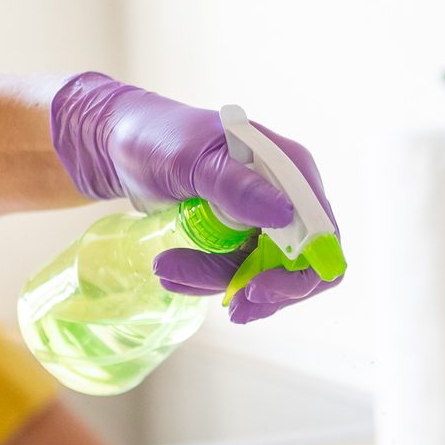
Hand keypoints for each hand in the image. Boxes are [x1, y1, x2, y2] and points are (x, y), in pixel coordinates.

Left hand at [50, 73, 337, 323]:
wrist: (120, 144)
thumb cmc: (157, 137)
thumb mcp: (192, 160)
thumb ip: (237, 186)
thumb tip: (285, 215)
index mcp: (289, 170)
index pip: (323, 234)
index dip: (302, 272)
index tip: (256, 288)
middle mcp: (286, 197)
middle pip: (302, 266)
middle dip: (266, 291)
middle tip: (233, 307)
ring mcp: (263, 220)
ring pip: (263, 275)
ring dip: (219, 283)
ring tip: (168, 270)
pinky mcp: (239, 237)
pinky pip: (235, 273)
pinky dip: (206, 280)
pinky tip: (171, 272)